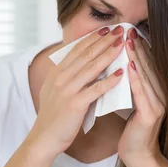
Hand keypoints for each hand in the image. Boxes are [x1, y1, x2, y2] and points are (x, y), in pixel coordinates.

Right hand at [29, 25, 124, 156]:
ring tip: (123, 44)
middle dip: (104, 40)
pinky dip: (109, 80)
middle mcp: (61, 77)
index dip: (93, 37)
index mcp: (57, 72)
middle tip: (120, 29)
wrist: (44, 138)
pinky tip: (121, 73)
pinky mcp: (75, 104)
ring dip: (109, 54)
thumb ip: (68, 76)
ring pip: (91, 68)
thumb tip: (83, 63)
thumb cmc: (54, 116)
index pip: (77, 49)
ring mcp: (67, 90)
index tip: (108, 28)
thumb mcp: (56, 90)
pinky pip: (95, 89)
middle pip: (86, 54)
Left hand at [118, 27, 166, 164]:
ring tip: (128, 41)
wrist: (138, 155)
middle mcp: (163, 96)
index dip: (141, 48)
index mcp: (159, 92)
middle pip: (149, 67)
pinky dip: (136, 78)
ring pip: (146, 76)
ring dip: (137, 57)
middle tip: (129, 29)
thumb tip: (122, 65)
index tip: (130, 32)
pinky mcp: (151, 115)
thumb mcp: (132, 103)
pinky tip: (129, 65)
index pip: (149, 66)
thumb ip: (132, 86)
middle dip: (139, 47)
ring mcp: (159, 105)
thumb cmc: (132, 129)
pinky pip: (142, 93)